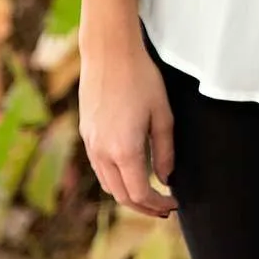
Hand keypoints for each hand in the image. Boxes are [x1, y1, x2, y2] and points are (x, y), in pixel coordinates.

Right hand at [78, 38, 178, 218]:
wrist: (109, 52)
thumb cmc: (141, 78)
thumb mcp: (162, 114)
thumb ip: (165, 151)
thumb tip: (165, 178)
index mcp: (124, 150)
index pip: (140, 194)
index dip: (157, 206)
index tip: (173, 206)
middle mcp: (103, 152)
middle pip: (121, 196)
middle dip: (144, 207)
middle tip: (163, 207)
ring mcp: (90, 144)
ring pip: (108, 184)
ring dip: (128, 194)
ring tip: (149, 192)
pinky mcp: (86, 133)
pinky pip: (99, 167)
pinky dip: (115, 178)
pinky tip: (129, 170)